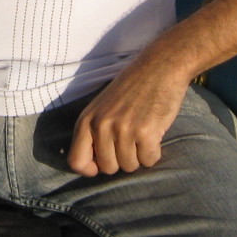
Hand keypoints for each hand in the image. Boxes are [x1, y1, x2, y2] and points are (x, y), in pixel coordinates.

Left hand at [67, 56, 189, 176]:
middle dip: (121, 160)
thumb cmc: (132, 88)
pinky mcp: (146, 132)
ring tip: (142, 134)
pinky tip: (155, 135)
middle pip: (108, 168)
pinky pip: (149, 160)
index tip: (102, 164)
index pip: (76, 161)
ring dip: (139, 156)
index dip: (90, 169)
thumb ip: (94, 132)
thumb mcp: (102, 107)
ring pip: (130, 166)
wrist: (159, 67)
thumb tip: (92, 168)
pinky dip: (154, 153)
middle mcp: (101, 126)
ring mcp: (123, 129)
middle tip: (130, 141)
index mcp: (86, 120)